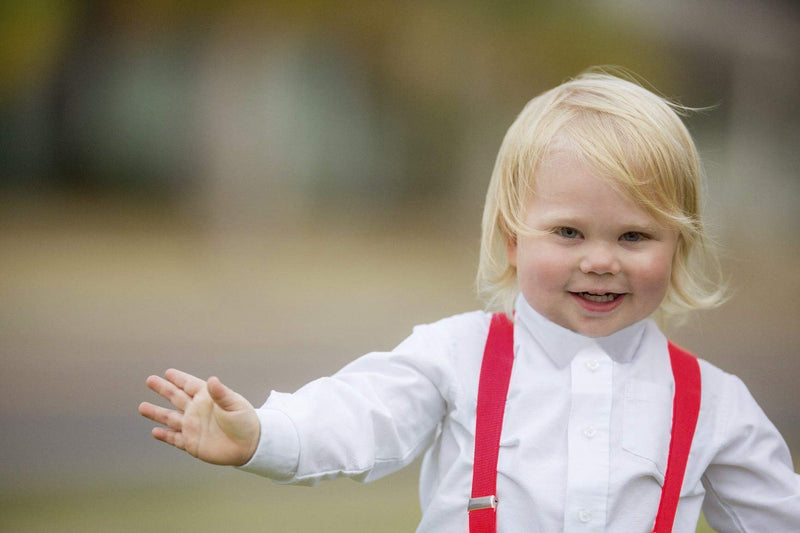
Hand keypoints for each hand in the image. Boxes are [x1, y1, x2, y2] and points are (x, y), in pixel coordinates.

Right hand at [139, 369, 259, 465]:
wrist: (249, 445)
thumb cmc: (245, 421)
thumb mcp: (234, 405)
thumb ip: (220, 394)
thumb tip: (211, 379)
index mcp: (208, 398)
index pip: (189, 385)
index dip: (179, 378)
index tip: (167, 372)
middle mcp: (197, 411)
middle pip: (176, 397)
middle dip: (163, 389)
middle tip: (149, 380)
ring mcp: (193, 427)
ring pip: (170, 418)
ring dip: (156, 413)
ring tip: (142, 407)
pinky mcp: (192, 443)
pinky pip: (175, 438)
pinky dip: (164, 435)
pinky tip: (154, 431)